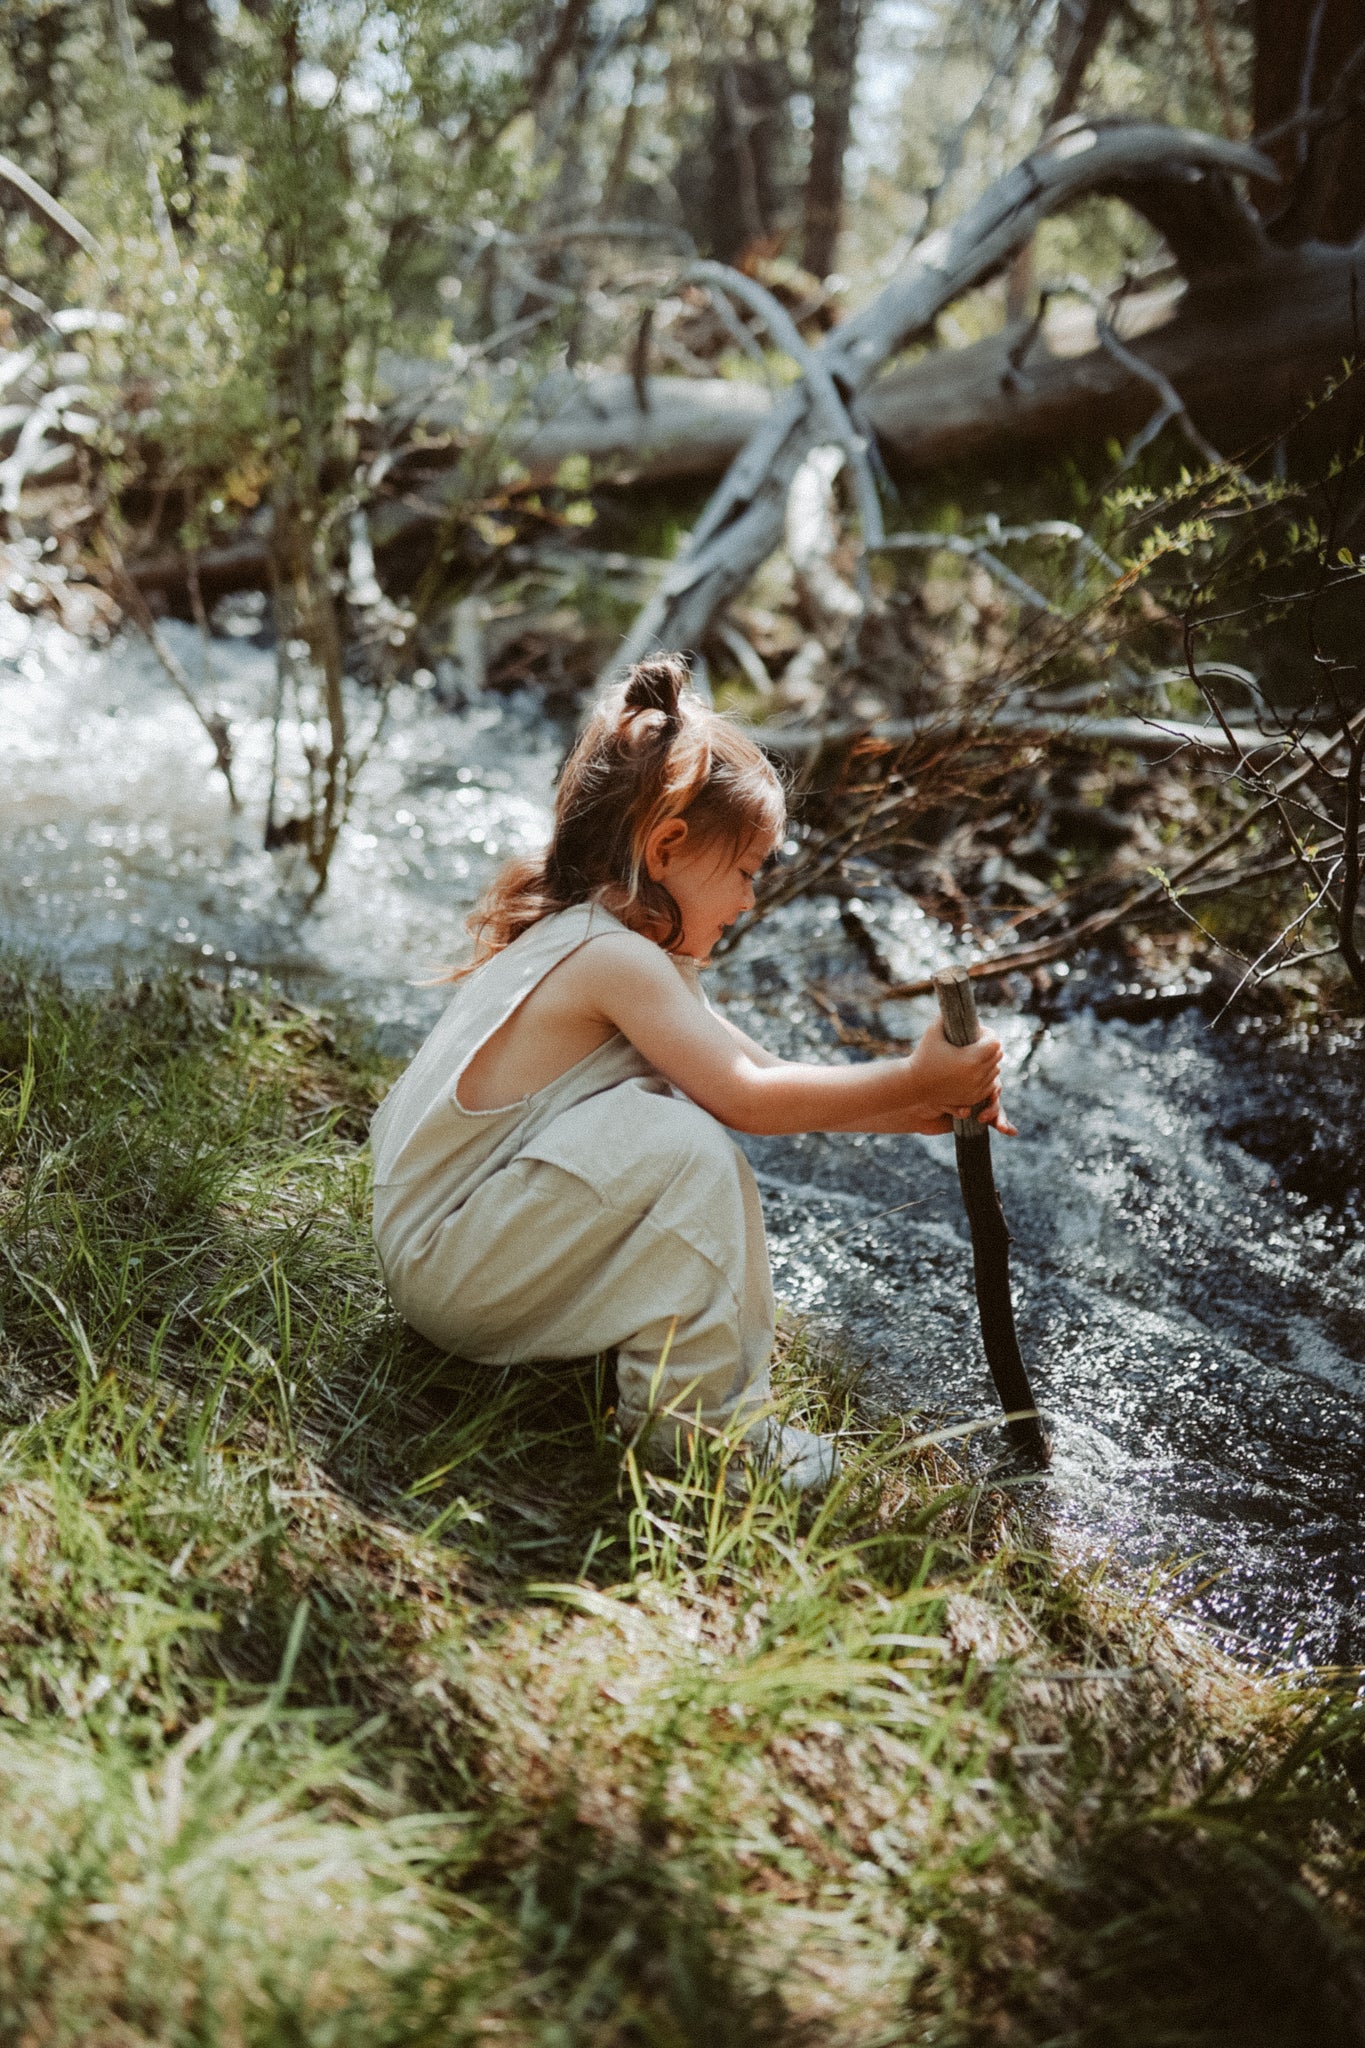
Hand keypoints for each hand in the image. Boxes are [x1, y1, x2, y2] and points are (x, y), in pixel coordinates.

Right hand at [906, 1019, 1015, 1136]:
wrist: (914, 1085)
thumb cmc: (923, 1056)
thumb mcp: (933, 1031)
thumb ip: (946, 1015)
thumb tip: (955, 1003)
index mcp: (971, 1059)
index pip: (995, 1042)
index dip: (988, 1035)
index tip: (976, 1033)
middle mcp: (977, 1075)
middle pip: (998, 1055)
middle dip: (989, 1047)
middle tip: (975, 1043)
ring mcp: (977, 1088)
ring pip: (996, 1070)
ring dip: (988, 1062)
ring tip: (973, 1057)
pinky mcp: (974, 1097)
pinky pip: (990, 1084)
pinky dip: (985, 1076)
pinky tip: (973, 1071)